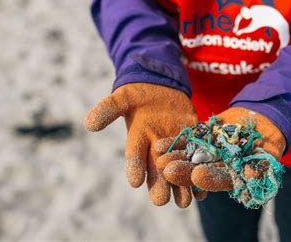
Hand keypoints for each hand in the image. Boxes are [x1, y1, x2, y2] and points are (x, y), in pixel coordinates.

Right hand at [84, 83, 198, 206]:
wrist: (162, 89)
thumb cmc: (138, 93)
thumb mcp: (123, 97)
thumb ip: (108, 109)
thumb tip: (89, 124)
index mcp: (137, 139)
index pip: (133, 156)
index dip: (134, 167)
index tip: (134, 181)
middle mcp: (154, 150)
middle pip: (155, 172)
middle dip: (158, 185)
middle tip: (160, 199)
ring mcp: (173, 149)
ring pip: (175, 173)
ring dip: (179, 187)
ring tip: (184, 200)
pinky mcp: (192, 144)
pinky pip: (194, 163)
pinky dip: (197, 175)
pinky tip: (202, 190)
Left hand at [157, 107, 285, 191]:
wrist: (263, 120)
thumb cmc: (270, 142)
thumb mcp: (269, 155)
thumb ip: (260, 166)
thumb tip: (251, 177)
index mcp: (232, 178)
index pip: (219, 181)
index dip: (209, 179)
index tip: (197, 176)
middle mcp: (217, 168)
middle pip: (198, 171)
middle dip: (183, 170)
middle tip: (167, 170)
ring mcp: (207, 154)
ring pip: (188, 157)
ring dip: (173, 157)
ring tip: (158, 157)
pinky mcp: (200, 139)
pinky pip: (185, 142)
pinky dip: (173, 143)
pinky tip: (158, 145)